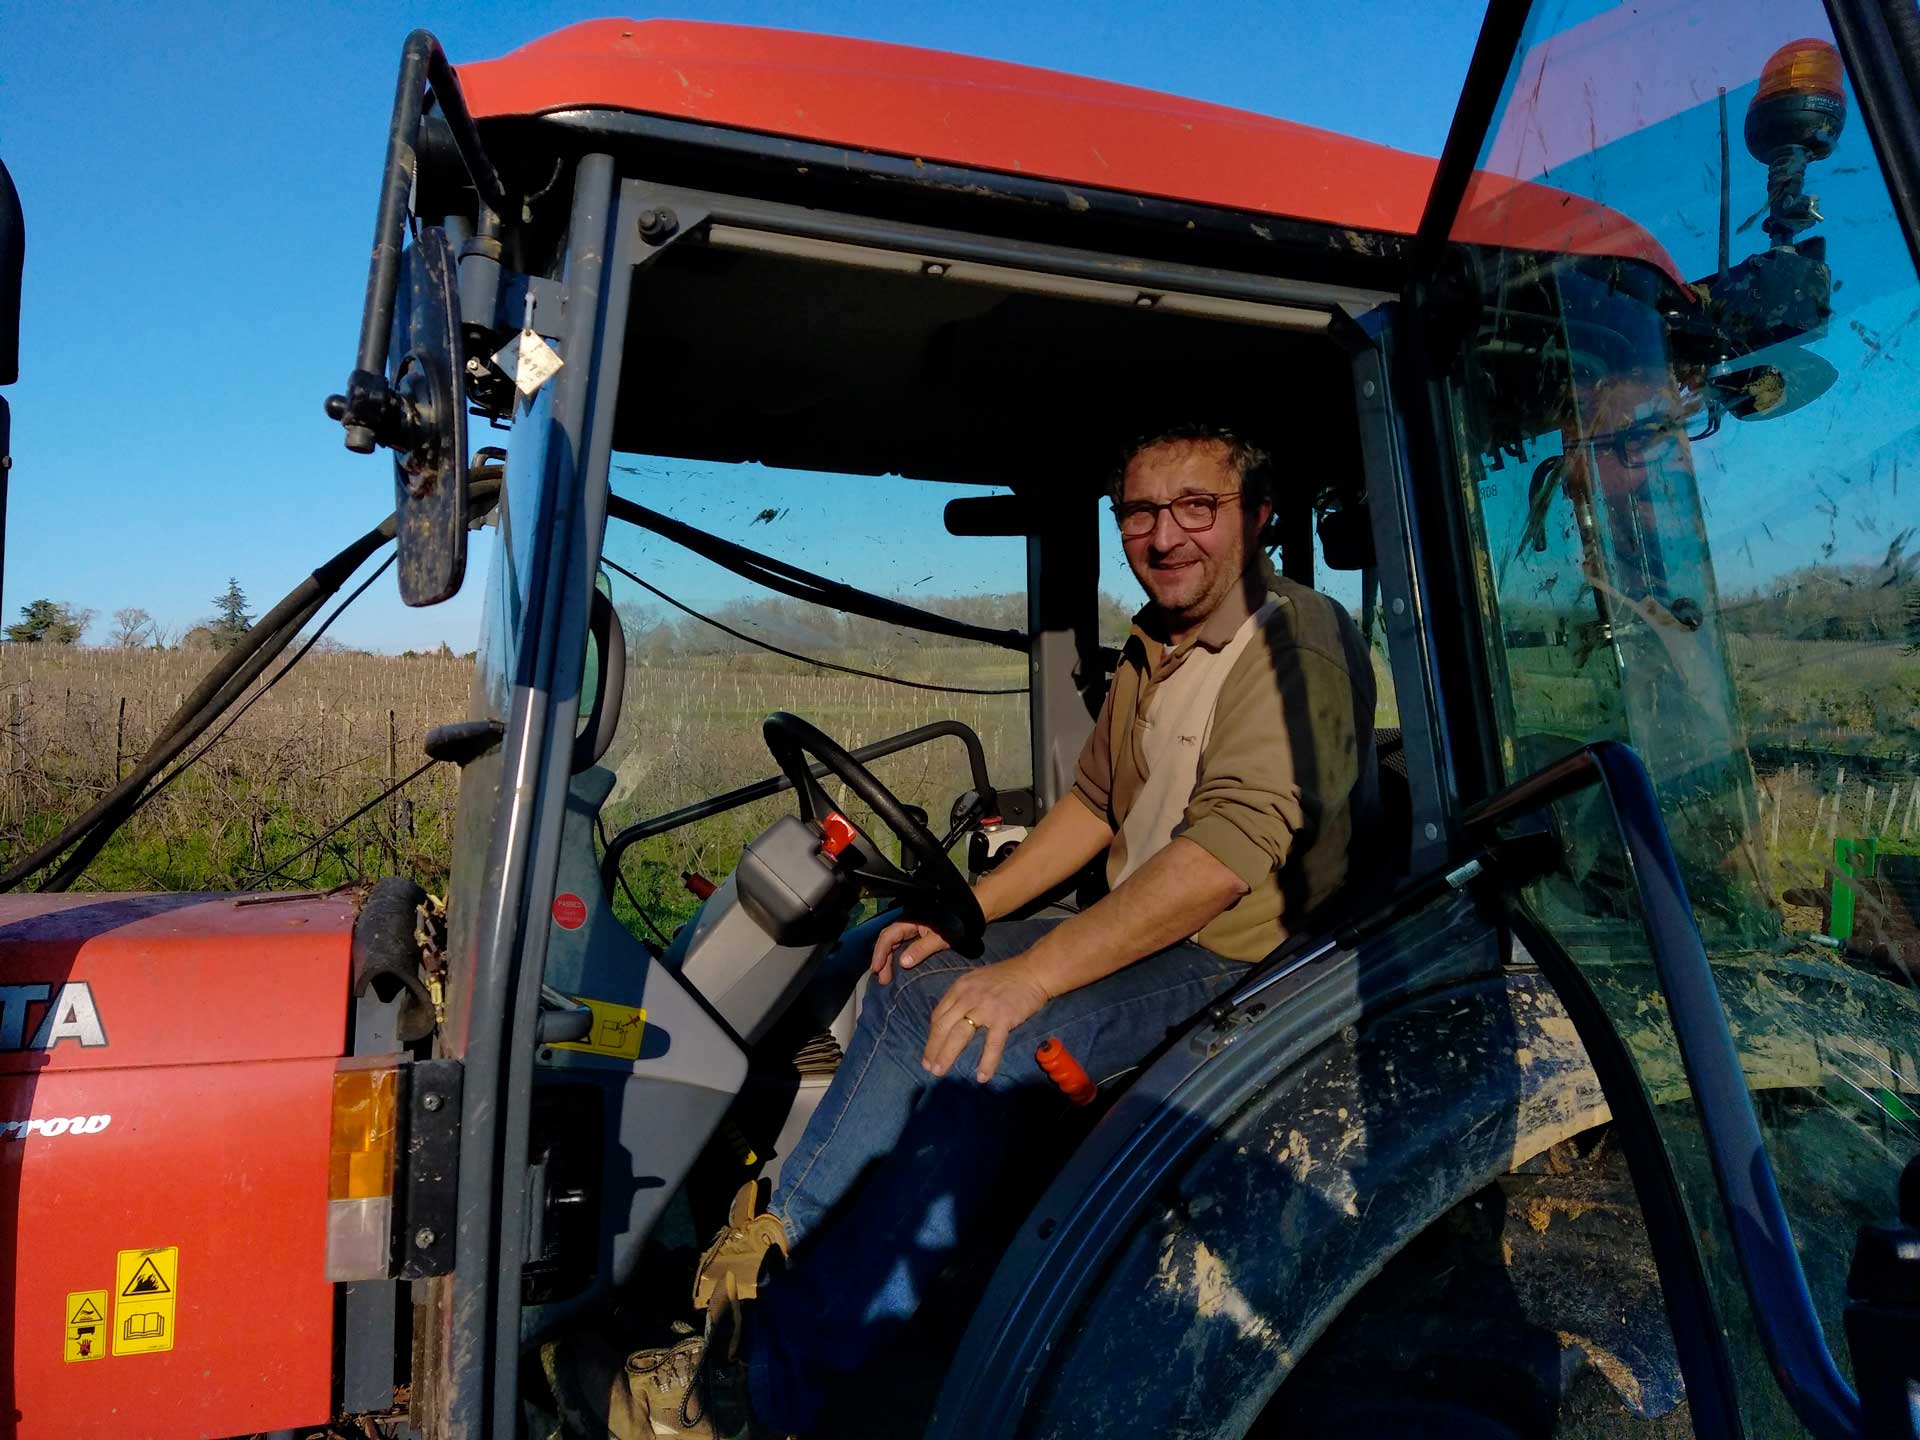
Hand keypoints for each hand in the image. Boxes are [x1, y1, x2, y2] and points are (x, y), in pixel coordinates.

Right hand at [870, 918, 957, 985]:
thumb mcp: (940, 938)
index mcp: (909, 921)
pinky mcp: (917, 935)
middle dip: (882, 960)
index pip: (888, 936)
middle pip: (888, 941)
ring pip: (893, 945)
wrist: (967, 916)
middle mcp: (907, 924)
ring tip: (886, 978)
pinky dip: (896, 958)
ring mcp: (911, 929)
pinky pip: (901, 946)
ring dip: (888, 961)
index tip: (877, 969)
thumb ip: (921, 949)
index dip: (880, 952)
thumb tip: (903, 963)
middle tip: (882, 979)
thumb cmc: (955, 924)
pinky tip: (896, 969)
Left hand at [923, 958, 1051, 1082]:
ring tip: (940, 1071)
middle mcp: (967, 997)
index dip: (931, 1036)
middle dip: (933, 1049)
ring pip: (960, 1035)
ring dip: (947, 1055)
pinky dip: (987, 1062)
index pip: (938, 1015)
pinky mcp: (1003, 1018)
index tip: (929, 1052)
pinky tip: (982, 1077)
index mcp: (959, 988)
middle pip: (943, 1026)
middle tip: (929, 1068)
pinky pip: (992, 1044)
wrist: (1033, 972)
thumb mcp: (976, 981)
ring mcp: (985, 1007)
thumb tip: (950, 1021)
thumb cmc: (1006, 977)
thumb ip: (962, 998)